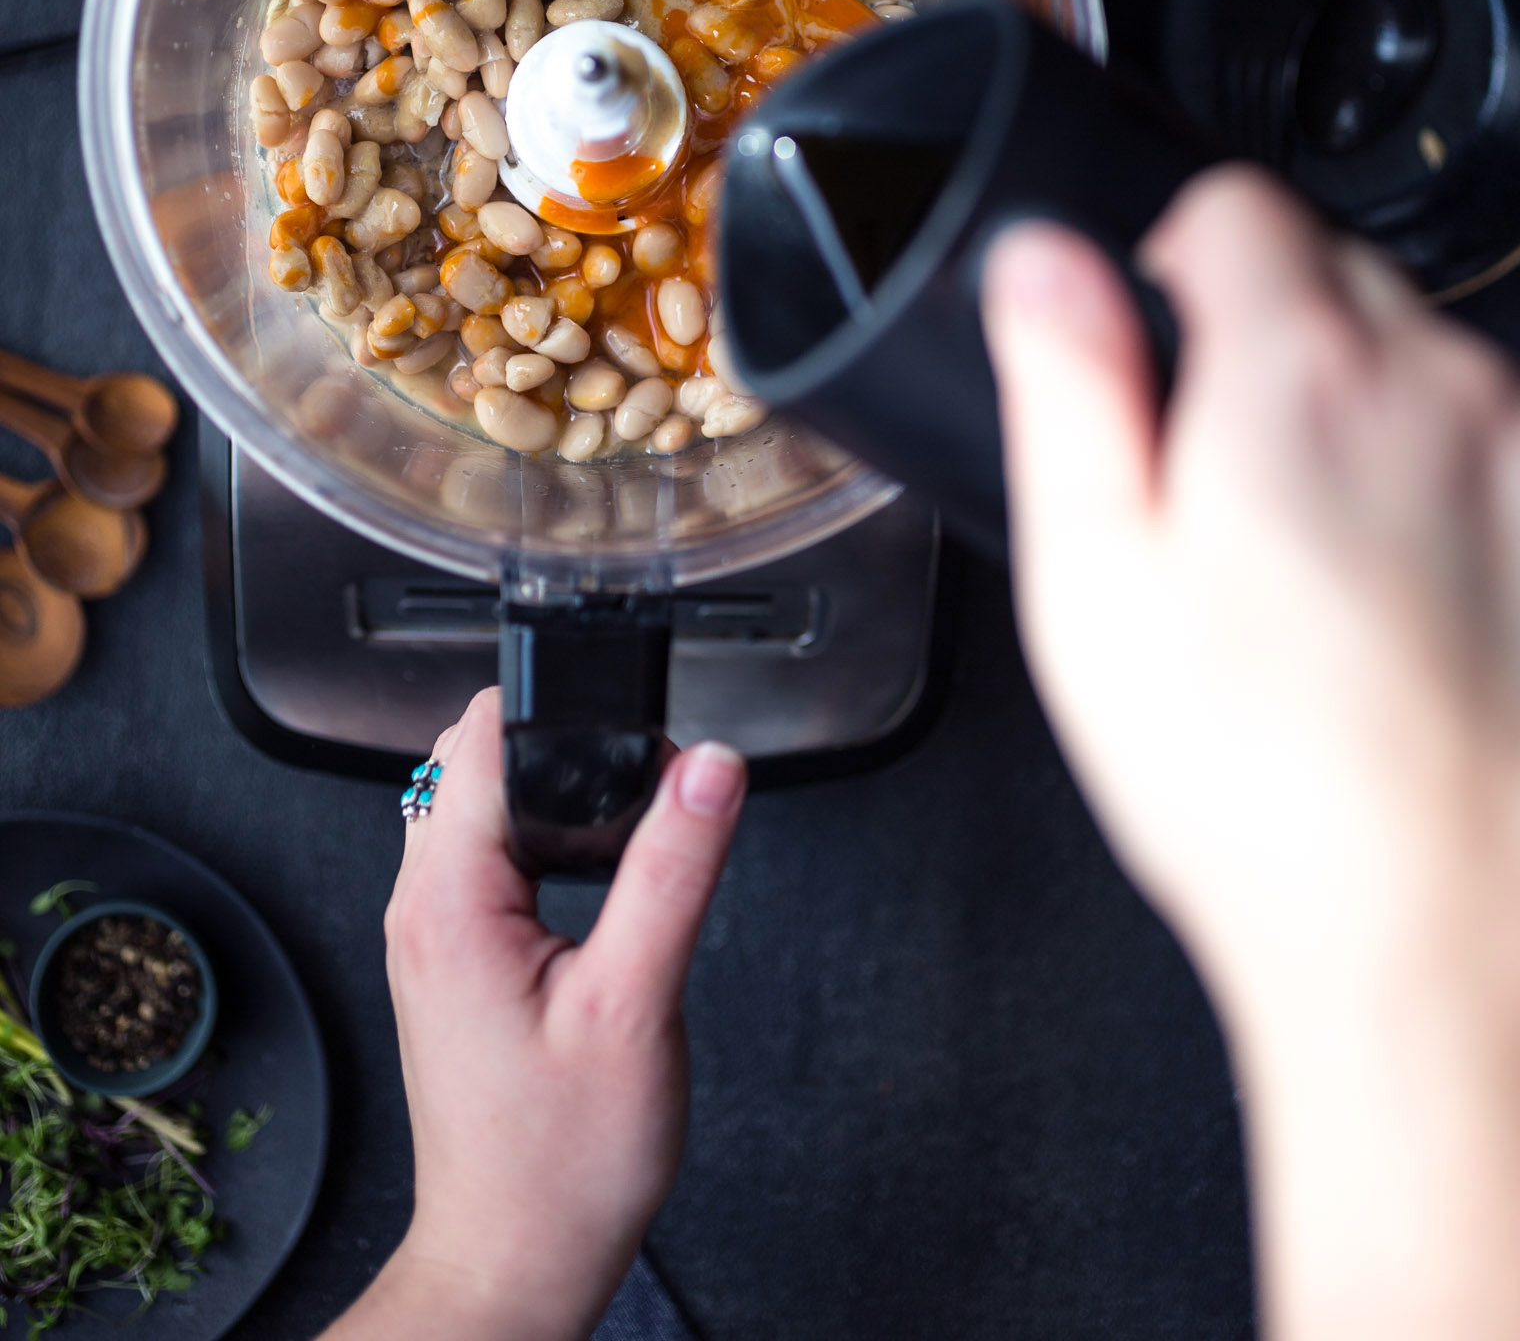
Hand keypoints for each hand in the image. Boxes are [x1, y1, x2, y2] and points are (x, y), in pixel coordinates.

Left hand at [321, 688, 745, 1340]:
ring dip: (546, 788)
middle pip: (474, 754)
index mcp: (450, 900)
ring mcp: (430, 933)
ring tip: (624, 821)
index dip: (564, 709)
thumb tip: (710, 769)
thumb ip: (674, 871)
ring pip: (476, 801)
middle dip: (560, 740)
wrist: (515, 1261)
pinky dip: (536, 835)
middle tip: (644, 777)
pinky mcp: (452, 958)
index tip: (635, 727)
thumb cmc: (560, 1165)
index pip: (485, 736)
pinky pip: (482, 853)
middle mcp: (421, 906)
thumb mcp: (638, 1006)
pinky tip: (591, 869)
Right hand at [982, 170, 1519, 1340]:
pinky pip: (1489, 452)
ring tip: (1306, 568)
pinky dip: (1440, 488)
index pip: (1235, 204)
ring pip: (1421, 364)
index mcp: (1294, 377)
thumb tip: (1040, 257)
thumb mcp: (1091, 577)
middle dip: (1266, 337)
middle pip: (1335, 276)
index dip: (1172, 261)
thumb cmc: (1256, 784)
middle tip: (1216, 486)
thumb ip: (1067, 384)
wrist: (1437, 935)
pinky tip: (1394, 607)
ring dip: (1357, 414)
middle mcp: (1437, 389)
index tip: (1157, 344)